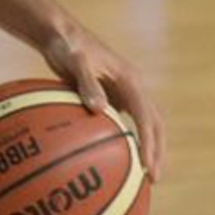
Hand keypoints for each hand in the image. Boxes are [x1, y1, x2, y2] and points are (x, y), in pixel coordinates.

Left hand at [41, 22, 165, 180]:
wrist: (58, 35)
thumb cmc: (65, 46)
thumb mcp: (75, 61)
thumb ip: (86, 83)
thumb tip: (98, 109)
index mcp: (130, 81)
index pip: (147, 118)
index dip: (149, 143)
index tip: (148, 166)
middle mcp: (132, 88)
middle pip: (154, 124)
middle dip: (157, 151)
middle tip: (154, 178)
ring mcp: (123, 93)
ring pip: (143, 124)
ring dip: (147, 147)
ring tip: (142, 176)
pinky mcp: (111, 97)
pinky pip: (123, 122)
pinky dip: (125, 140)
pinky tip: (115, 159)